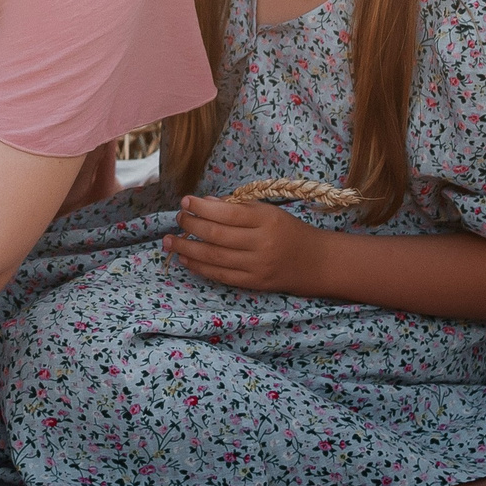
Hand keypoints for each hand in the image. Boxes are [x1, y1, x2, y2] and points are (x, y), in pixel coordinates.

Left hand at [167, 194, 329, 292]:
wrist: (316, 262)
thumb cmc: (288, 231)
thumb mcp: (268, 212)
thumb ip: (238, 208)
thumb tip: (204, 203)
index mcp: (266, 220)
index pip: (227, 212)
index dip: (202, 207)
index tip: (185, 201)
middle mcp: (261, 244)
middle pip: (216, 235)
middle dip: (191, 226)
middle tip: (177, 219)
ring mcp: (257, 266)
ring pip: (214, 257)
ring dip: (187, 248)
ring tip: (170, 240)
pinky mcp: (254, 283)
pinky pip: (220, 275)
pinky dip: (199, 267)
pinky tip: (185, 259)